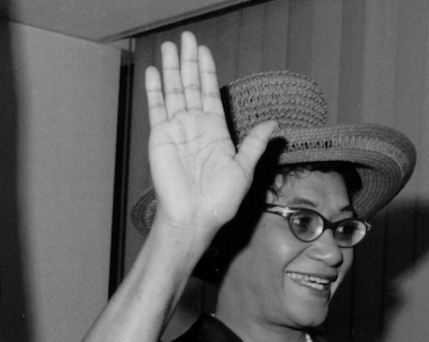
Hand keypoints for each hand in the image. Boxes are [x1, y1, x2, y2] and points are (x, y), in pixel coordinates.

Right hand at [145, 31, 276, 242]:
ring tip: (170, 46)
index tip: (205, 52)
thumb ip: (254, 143)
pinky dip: (155, 89)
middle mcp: (195, 126)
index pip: (210, 94)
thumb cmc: (221, 199)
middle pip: (191, 86)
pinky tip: (154, 71)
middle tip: (187, 38)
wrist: (196, 216)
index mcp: (216, 131)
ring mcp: (177, 129)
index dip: (207, 72)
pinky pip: (157, 108)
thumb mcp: (244, 168)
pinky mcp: (160, 136)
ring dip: (171, 68)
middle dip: (189, 62)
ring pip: (173, 91)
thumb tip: (274, 124)